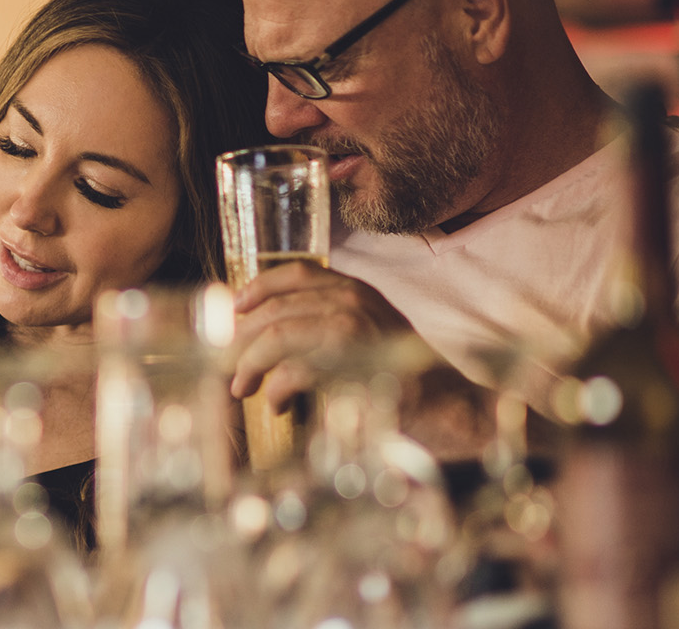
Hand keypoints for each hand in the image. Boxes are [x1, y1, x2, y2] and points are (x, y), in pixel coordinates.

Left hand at [226, 260, 418, 412]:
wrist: (449, 402)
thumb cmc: (399, 373)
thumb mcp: (365, 332)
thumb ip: (325, 323)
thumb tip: (264, 333)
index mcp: (355, 290)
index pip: (298, 272)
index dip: (259, 288)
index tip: (235, 309)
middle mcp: (354, 301)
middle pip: (277, 310)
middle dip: (242, 340)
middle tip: (229, 368)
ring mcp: (356, 330)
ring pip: (279, 336)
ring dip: (251, 364)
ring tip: (243, 387)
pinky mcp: (355, 366)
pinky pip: (296, 371)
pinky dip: (276, 389)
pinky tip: (276, 404)